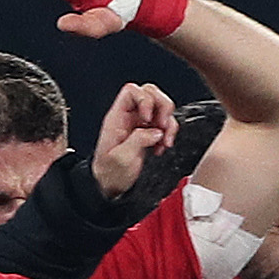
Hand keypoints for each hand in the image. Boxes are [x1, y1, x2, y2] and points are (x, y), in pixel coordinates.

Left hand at [90, 82, 176, 198]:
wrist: (111, 186)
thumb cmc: (110, 173)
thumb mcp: (121, 158)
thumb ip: (138, 141)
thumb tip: (155, 131)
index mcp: (117, 118)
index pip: (132, 91)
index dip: (145, 99)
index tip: (149, 118)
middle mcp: (129, 117)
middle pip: (150, 93)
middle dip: (162, 107)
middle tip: (163, 125)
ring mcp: (140, 124)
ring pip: (161, 107)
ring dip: (169, 122)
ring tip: (164, 140)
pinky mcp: (149, 132)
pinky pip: (165, 123)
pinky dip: (169, 133)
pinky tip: (162, 146)